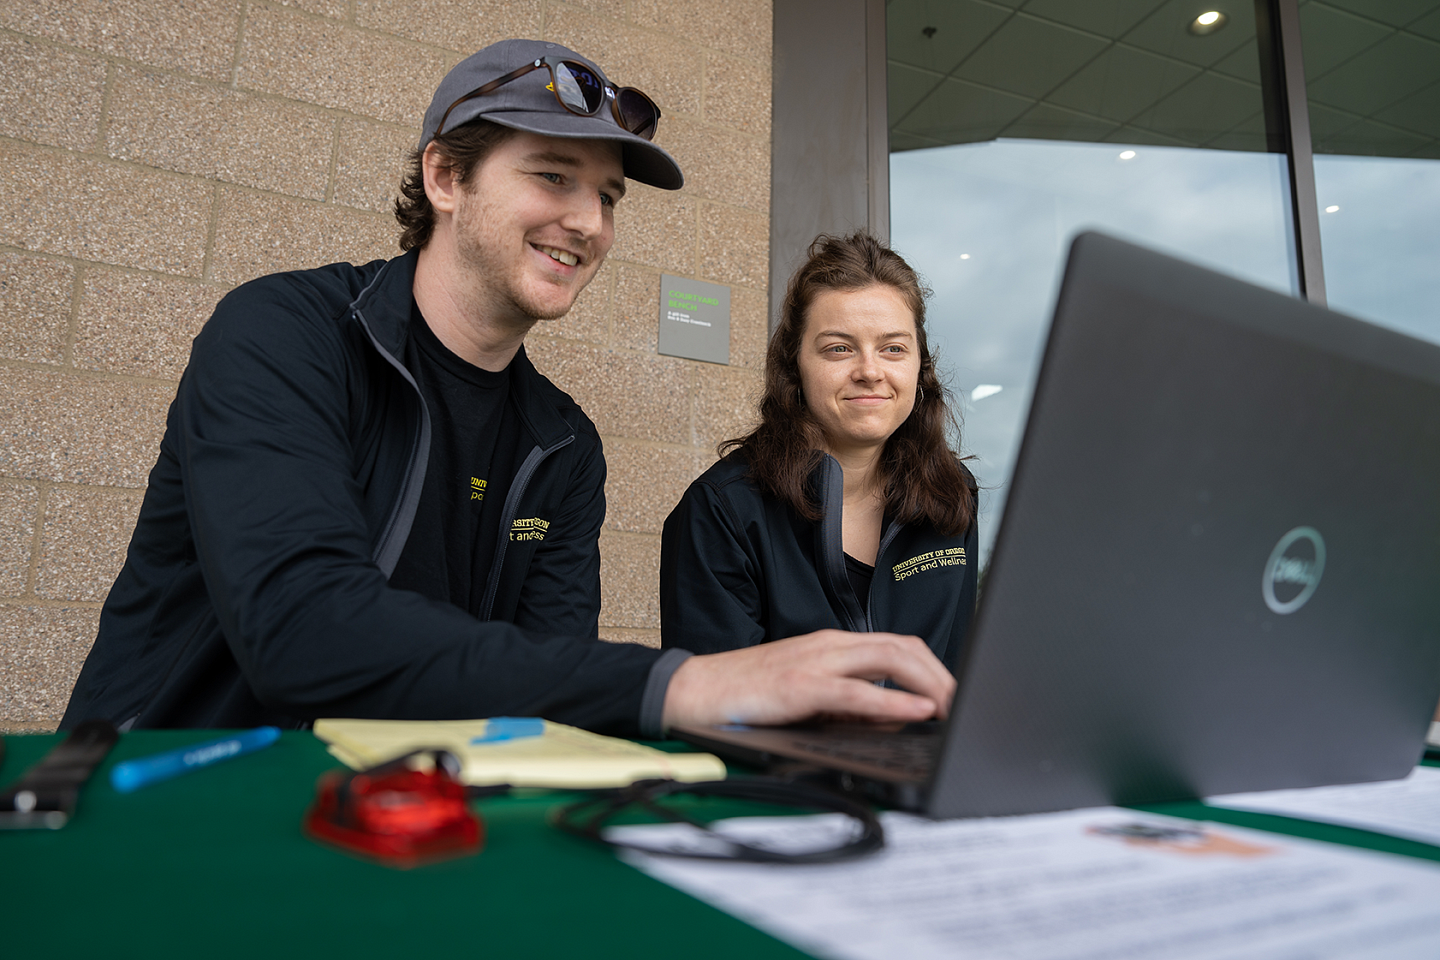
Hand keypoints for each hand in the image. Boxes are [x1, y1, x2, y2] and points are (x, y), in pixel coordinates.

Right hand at [661, 630, 955, 729]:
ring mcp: (815, 661)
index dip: (934, 668)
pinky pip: (857, 690)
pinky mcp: (800, 684)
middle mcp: (829, 645)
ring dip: (930, 683)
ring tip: (954, 704)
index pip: (897, 647)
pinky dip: (895, 699)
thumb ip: (850, 704)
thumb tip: (898, 716)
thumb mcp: (808, 698)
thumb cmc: (748, 696)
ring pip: (889, 659)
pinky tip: (919, 710)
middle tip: (968, 702)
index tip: (956, 694)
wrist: (695, 692)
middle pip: (903, 648)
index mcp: (831, 646)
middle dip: (943, 674)